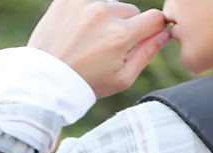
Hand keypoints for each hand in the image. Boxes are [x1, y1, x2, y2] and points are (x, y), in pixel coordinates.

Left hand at [28, 0, 170, 98]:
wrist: (47, 77)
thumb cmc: (89, 83)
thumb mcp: (123, 78)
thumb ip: (147, 53)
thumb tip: (165, 34)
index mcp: (121, 35)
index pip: (155, 18)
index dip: (157, 27)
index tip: (153, 34)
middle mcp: (104, 12)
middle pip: (132, 11)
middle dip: (128, 26)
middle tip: (111, 48)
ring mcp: (85, 2)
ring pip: (111, 4)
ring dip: (108, 18)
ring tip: (92, 40)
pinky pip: (91, 0)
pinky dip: (90, 12)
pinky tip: (80, 30)